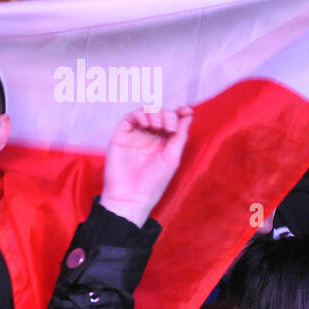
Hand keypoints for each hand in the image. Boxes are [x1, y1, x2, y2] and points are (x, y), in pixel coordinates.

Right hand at [100, 106, 193, 226]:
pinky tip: (146, 124)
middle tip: (169, 128)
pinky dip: (139, 115)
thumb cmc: (153, 183)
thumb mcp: (172, 158)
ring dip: (154, 113)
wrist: (131, 198)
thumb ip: (180, 135)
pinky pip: (129, 118)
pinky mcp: (120, 136)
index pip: (171, 120)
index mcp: (162, 142)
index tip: (186, 111)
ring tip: (158, 126)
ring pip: (144, 112)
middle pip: (159, 114)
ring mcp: (134, 135)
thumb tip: (188, 114)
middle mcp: (148, 137)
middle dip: (166, 115)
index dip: (178, 113)